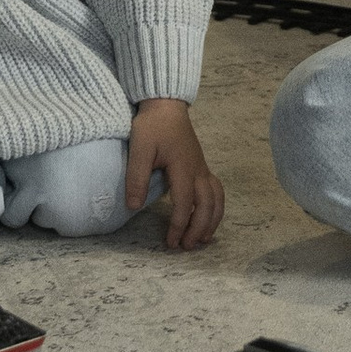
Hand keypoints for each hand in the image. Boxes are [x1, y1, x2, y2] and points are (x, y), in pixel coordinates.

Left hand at [128, 97, 223, 248]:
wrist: (166, 105)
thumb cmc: (152, 126)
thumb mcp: (139, 149)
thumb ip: (137, 177)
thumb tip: (134, 206)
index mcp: (183, 167)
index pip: (185, 204)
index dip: (179, 225)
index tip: (171, 242)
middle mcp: (198, 170)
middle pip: (207, 205)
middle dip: (199, 229)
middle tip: (187, 247)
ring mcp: (202, 167)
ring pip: (217, 199)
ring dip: (212, 220)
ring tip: (204, 239)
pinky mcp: (202, 166)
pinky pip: (217, 190)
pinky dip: (216, 207)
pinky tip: (209, 217)